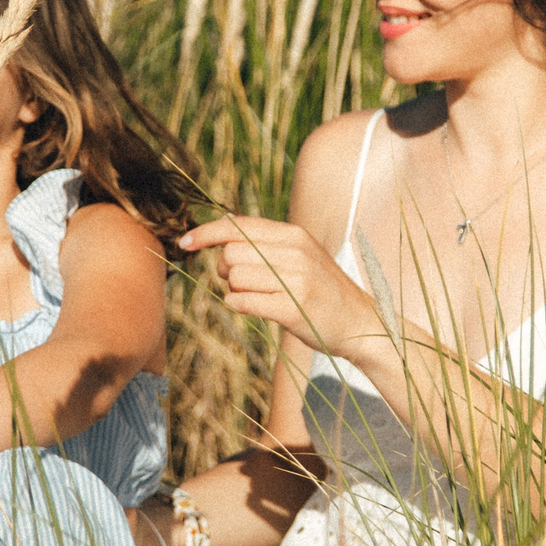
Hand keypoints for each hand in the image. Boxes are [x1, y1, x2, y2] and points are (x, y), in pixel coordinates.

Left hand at [179, 215, 380, 356]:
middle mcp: (295, 252)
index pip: (238, 226)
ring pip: (235, 277)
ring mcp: (295, 280)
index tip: (185, 242)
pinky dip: (239, 305)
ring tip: (258, 296)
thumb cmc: (322, 289)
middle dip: (224, 269)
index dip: (206, 233)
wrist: (360, 322)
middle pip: (231, 253)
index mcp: (294, 235)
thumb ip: (267, 240)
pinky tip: (254, 307)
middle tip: (239, 281)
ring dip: (235, 289)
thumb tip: (227, 223)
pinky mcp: (293, 308)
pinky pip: (243, 302)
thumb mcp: (301, 254)